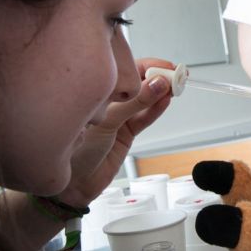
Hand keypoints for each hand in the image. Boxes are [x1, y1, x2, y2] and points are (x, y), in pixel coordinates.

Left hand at [59, 58, 173, 206]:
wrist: (73, 184)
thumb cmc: (76, 150)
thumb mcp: (107, 121)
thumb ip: (135, 103)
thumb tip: (158, 83)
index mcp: (97, 90)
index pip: (127, 70)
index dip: (150, 66)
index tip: (168, 67)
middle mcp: (108, 101)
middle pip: (139, 83)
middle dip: (159, 78)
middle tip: (176, 77)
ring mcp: (118, 117)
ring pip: (144, 100)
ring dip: (161, 93)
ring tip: (175, 88)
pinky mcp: (126, 132)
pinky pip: (144, 117)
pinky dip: (156, 110)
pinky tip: (166, 101)